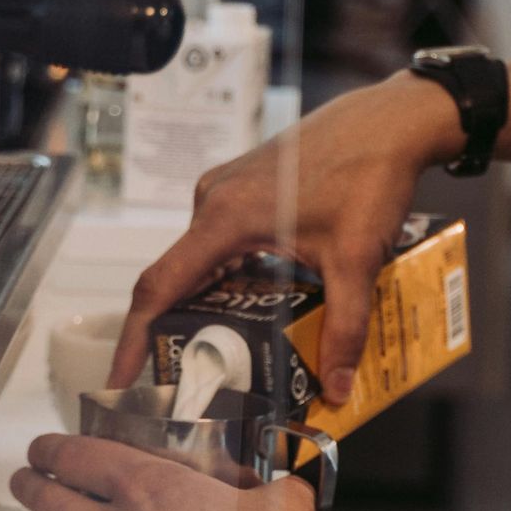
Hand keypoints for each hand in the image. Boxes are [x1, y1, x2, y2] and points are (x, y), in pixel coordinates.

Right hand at [109, 73, 460, 404]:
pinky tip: (253, 306)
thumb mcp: (356, 259)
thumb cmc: (369, 175)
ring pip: (202, 260)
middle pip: (178, 278)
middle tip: (184, 384)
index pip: (159, 286)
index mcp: (225, 217)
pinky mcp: (246, 185)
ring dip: (207, 305)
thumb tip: (337, 389)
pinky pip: (220, 240)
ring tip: (220, 354)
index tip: (119, 380)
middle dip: (175, 332)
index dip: (134, 338)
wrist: (391, 121)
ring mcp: (227, 189)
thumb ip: (344, 327)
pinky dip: (227, 277)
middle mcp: (214, 200)